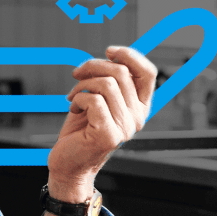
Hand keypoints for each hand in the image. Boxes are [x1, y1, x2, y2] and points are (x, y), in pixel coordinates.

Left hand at [48, 45, 156, 193]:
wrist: (69, 164)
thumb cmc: (80, 130)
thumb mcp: (98, 100)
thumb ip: (109, 82)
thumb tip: (111, 55)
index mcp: (139, 107)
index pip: (148, 73)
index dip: (130, 55)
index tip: (108, 51)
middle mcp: (137, 117)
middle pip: (121, 73)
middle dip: (93, 66)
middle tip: (77, 75)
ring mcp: (125, 128)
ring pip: (106, 84)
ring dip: (82, 85)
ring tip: (73, 97)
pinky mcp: (108, 135)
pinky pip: (93, 100)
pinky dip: (77, 99)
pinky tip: (72, 109)